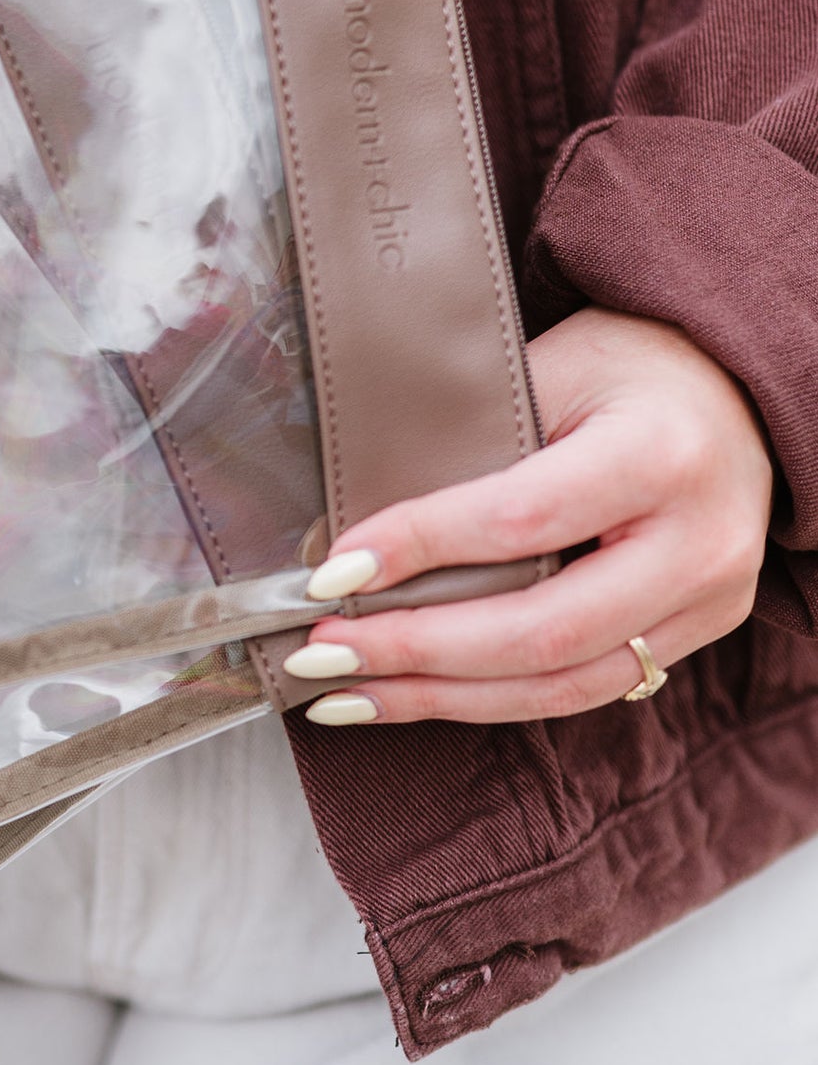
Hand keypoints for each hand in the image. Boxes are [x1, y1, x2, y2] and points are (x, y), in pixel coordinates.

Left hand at [286, 308, 774, 725]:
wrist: (740, 394)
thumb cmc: (636, 364)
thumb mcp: (558, 365)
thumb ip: (474, 436)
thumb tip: (356, 516)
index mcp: (662, 456)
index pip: (521, 519)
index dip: (420, 549)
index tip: (334, 568)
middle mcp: (698, 545)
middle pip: (542, 629)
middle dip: (418, 649)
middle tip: (323, 649)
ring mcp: (705, 605)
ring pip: (560, 683)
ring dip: (440, 696)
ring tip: (346, 692)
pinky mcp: (694, 638)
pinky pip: (581, 689)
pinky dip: (489, 699)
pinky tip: (417, 695)